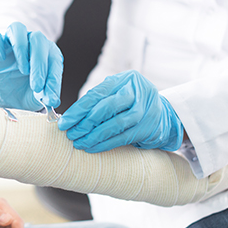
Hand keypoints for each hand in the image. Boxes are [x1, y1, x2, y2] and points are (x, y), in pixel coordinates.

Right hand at [0, 22, 62, 110]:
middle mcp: (32, 42)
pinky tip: (0, 58)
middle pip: (38, 39)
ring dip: (21, 48)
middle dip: (39, 64)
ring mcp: (12, 41)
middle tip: (36, 87)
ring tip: (22, 70)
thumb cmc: (28, 91)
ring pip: (17, 29)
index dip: (53, 78)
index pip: (53, 58)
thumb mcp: (39, 96)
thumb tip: (53, 99)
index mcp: (48, 53)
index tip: (50, 98)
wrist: (9, 96)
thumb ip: (47, 94)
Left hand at [58, 70, 183, 151]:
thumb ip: (99, 99)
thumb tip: (71, 116)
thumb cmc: (131, 101)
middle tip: (70, 134)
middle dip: (85, 123)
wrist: (163, 113)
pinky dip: (105, 144)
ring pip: (115, 124)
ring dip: (94, 136)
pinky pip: (122, 137)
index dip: (78, 110)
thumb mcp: (117, 91)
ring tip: (79, 143)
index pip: (97, 94)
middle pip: (106, 107)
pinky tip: (92, 148)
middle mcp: (136, 92)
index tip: (64, 122)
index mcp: (125, 79)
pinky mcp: (147, 128)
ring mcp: (144, 110)